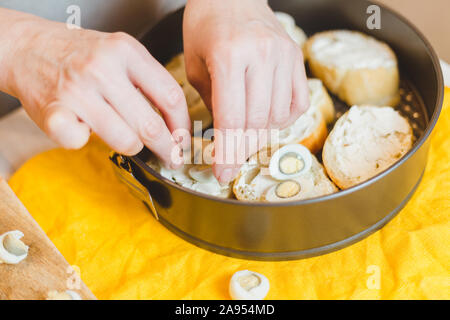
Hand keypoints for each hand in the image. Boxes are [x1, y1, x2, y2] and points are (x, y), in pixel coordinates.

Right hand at [1, 13, 190, 167]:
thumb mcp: (120, 52)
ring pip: (125, 141)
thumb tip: (177, 123)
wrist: (30, 48)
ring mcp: (76, 91)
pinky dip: (86, 142)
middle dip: (167, 150)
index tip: (184, 139)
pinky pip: (82, 144)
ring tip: (130, 141)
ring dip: (133, 148)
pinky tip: (86, 129)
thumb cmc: (81, 55)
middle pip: (152, 126)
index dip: (183, 126)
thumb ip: (148, 80)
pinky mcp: (53, 112)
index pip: (171, 96)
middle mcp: (102, 69)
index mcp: (126, 51)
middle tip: (171, 158)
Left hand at [183, 0, 309, 182]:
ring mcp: (283, 55)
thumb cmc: (206, 29)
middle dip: (242, 149)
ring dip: (260, 135)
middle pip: (256, 122)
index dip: (226, 152)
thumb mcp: (194, 67)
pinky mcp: (296, 58)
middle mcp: (260, 55)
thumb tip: (225, 139)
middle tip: (231, 160)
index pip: (230, 118)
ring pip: (278, 116)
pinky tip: (266, 117)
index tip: (222, 173)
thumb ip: (210, 104)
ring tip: (244, 134)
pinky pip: (297, 103)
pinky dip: (282, 119)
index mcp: (228, 56)